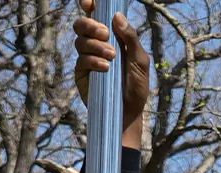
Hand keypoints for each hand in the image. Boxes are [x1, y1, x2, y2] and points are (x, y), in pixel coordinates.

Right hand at [72, 0, 148, 147]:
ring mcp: (87, 58)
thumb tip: (116, 16)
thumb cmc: (136, 87)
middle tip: (105, 34)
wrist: (128, 113)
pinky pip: (81, 60)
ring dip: (96, 45)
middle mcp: (96, 44)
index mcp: (111, 37)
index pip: (96, 15)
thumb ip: (130, 38)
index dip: (90, 5)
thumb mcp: (140, 61)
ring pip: (80, 40)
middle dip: (91, 24)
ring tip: (111, 57)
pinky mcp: (81, 74)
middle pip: (82, 24)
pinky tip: (105, 68)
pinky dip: (93, 61)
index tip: (90, 1)